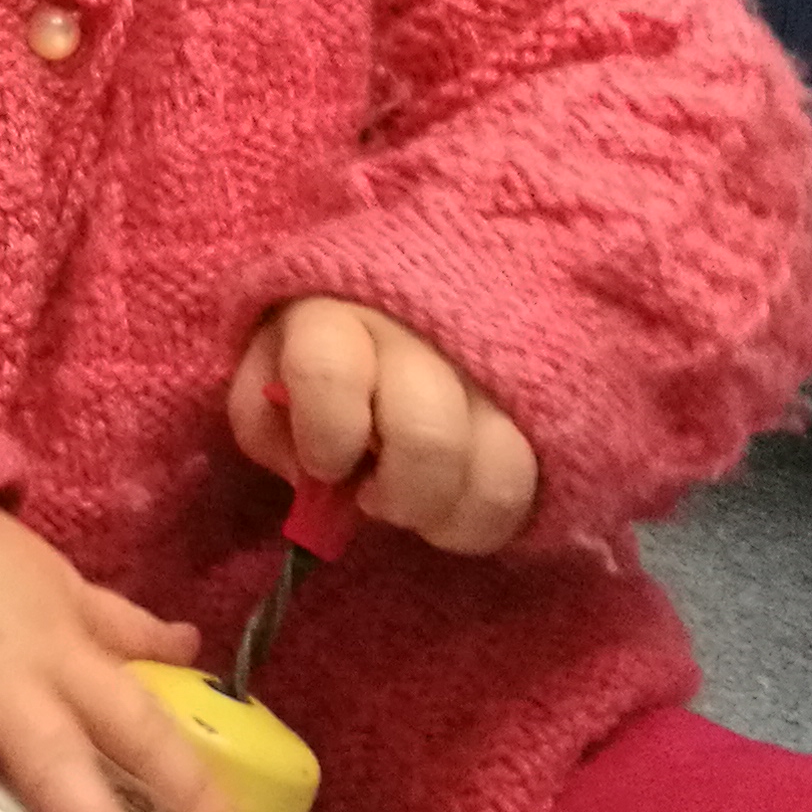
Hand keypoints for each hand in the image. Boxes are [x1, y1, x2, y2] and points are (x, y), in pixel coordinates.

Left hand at [229, 299, 536, 553]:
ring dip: (452, 517)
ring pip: (499, 474)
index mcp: (338, 315)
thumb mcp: (266, 367)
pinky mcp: (547, 405)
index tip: (327, 465)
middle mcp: (426, 335)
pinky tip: (462, 501)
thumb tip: (311, 476)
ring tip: (422, 507)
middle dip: (399, 495)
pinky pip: (538, 488)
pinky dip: (496, 516)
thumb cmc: (325, 347)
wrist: (411, 295)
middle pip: (428, 436)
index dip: (328, 435)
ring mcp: (498, 368)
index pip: (329, 373)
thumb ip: (264, 420)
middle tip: (376, 498)